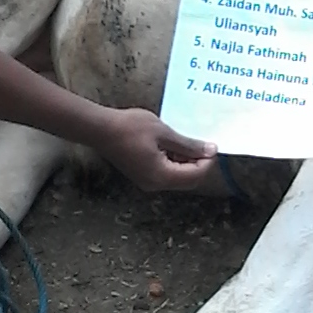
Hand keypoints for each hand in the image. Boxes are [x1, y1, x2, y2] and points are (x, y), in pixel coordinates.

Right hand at [95, 109, 215, 190]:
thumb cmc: (130, 127)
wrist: (100, 129)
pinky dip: (174, 163)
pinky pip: (165, 174)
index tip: (212, 144)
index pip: (195, 176)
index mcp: (162, 176)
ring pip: (177, 178)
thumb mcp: (164, 132)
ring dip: (187, 163)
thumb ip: (188, 144)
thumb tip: (210, 150)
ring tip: (188, 142)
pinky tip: (174, 146)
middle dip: (199, 164)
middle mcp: (155, 185)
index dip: (207, 162)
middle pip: (188, 181)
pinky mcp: (142, 176)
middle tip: (203, 144)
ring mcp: (147, 182)